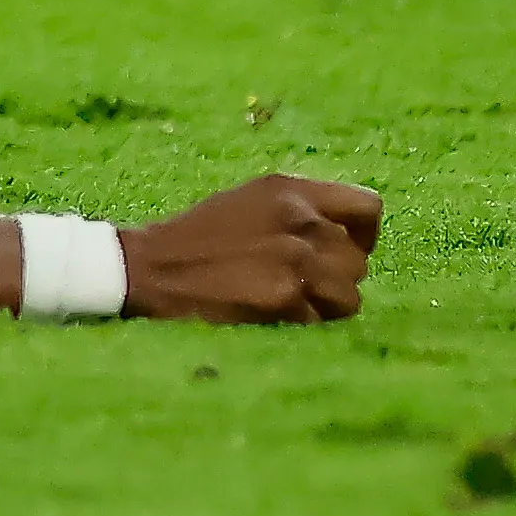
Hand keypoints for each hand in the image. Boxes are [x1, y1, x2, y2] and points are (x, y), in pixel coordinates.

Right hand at [122, 177, 381, 323]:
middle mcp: (300, 221)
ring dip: (323, 306)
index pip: (366, 208)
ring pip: (349, 297)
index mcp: (289, 190)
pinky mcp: (286, 302)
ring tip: (287, 300)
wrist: (148, 268)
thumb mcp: (249, 201)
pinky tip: (270, 314)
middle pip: (357, 260)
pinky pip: (322, 323)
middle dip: (334, 276)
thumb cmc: (198, 236)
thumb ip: (300, 210)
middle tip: (298, 282)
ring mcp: (296, 263)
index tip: (338, 249)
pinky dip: (302, 325)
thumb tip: (347, 237)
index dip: (359, 235)